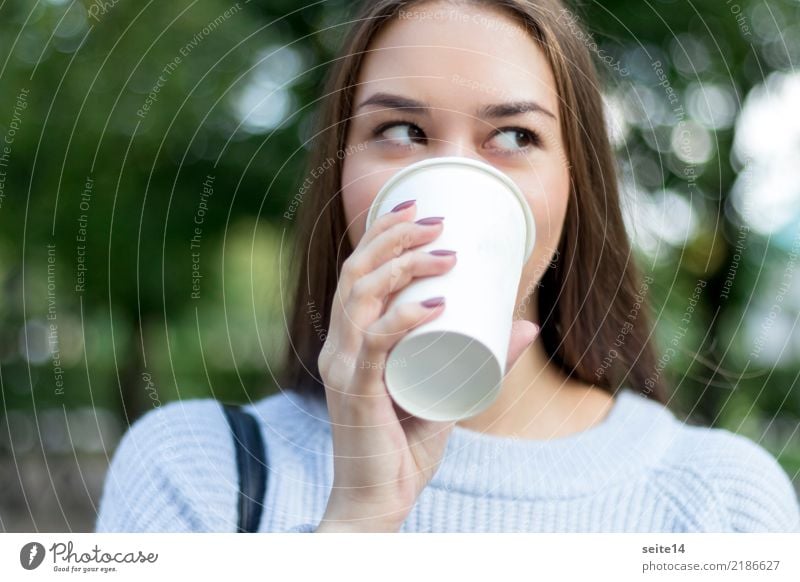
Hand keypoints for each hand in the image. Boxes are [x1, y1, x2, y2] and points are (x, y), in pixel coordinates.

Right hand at [315, 200, 537, 531]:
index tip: (417, 206)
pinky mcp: (355, 392)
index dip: (380, 233)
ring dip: (402, 265)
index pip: (356, 272)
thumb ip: (483, 359)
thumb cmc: (407, 444)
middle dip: (392, 236)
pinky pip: (375, 345)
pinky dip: (403, 318)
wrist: (379, 500)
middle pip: (355, 272)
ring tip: (444, 251)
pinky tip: (435, 302)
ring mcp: (342, 366)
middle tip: (437, 222)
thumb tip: (527, 328)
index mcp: (351, 339)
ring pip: (361, 297)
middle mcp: (338, 345)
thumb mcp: (450, 390)